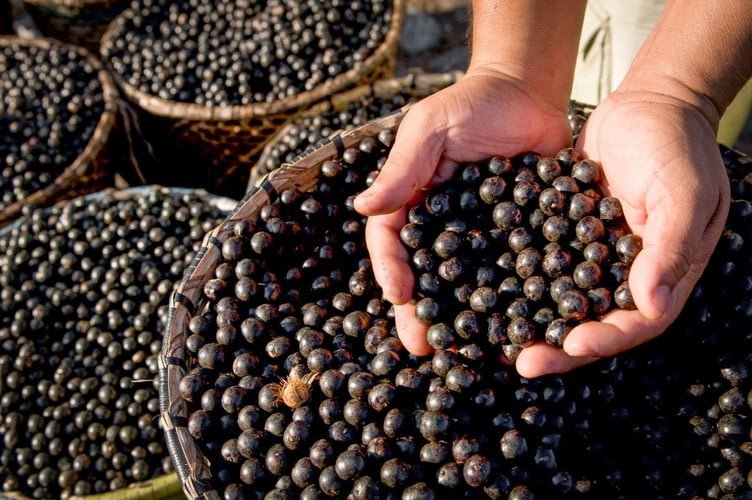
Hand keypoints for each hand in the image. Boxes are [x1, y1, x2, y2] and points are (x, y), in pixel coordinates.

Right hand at [354, 66, 572, 354]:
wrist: (531, 92)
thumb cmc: (473, 102)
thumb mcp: (430, 128)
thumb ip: (403, 168)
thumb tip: (362, 207)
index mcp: (413, 202)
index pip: (392, 240)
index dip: (391, 268)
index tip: (399, 294)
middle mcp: (443, 226)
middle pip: (426, 274)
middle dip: (421, 311)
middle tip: (422, 346)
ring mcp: (482, 236)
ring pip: (466, 284)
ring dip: (462, 319)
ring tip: (464, 352)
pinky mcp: (520, 239)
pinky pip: (511, 273)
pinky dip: (510, 302)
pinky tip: (514, 328)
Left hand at [516, 88, 730, 376]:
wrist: (650, 103)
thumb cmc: (678, 147)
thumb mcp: (684, 194)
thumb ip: (670, 249)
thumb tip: (653, 306)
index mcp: (661, 274)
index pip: (634, 324)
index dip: (602, 340)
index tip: (569, 347)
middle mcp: (624, 273)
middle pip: (590, 321)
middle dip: (556, 345)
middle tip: (520, 362)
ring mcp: (592, 254)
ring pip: (559, 298)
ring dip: (530, 319)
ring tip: (495, 338)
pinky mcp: (564, 232)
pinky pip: (540, 261)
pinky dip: (516, 276)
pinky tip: (484, 287)